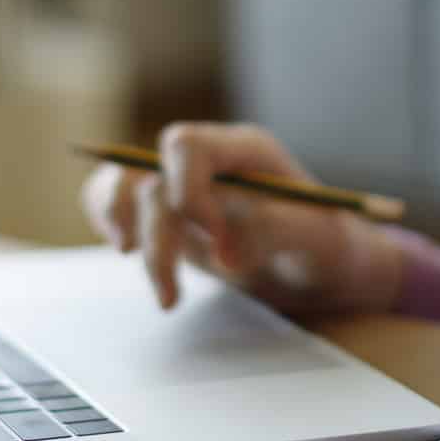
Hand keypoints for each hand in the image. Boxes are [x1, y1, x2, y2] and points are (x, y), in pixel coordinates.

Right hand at [79, 121, 405, 317]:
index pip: (187, 146)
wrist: (322, 269)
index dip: (185, 191)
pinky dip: (112, 225)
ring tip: (163, 294)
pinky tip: (129, 253)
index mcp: (245, 150)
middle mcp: (209, 161)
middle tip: (172, 295)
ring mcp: (184, 185)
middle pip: (150, 176)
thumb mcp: (320, 238)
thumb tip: (224, 253)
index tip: (214, 241)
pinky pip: (118, 200)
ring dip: (128, 236)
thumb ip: (278, 232)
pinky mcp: (168, 212)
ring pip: (125, 188)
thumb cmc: (328, 245)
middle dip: (155, 236)